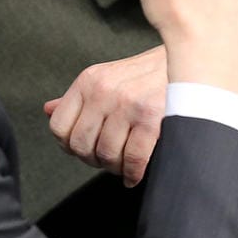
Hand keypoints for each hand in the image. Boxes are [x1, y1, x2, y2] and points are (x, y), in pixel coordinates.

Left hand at [43, 46, 167, 185]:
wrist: (189, 63)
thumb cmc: (148, 75)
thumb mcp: (108, 77)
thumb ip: (79, 97)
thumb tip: (48, 109)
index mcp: (89, 80)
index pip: (59, 127)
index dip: (69, 146)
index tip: (87, 148)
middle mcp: (105, 89)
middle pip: (81, 145)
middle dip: (94, 160)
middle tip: (109, 159)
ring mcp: (128, 103)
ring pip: (106, 155)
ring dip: (115, 168)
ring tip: (124, 164)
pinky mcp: (152, 118)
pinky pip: (133, 159)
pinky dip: (133, 174)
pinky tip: (135, 174)